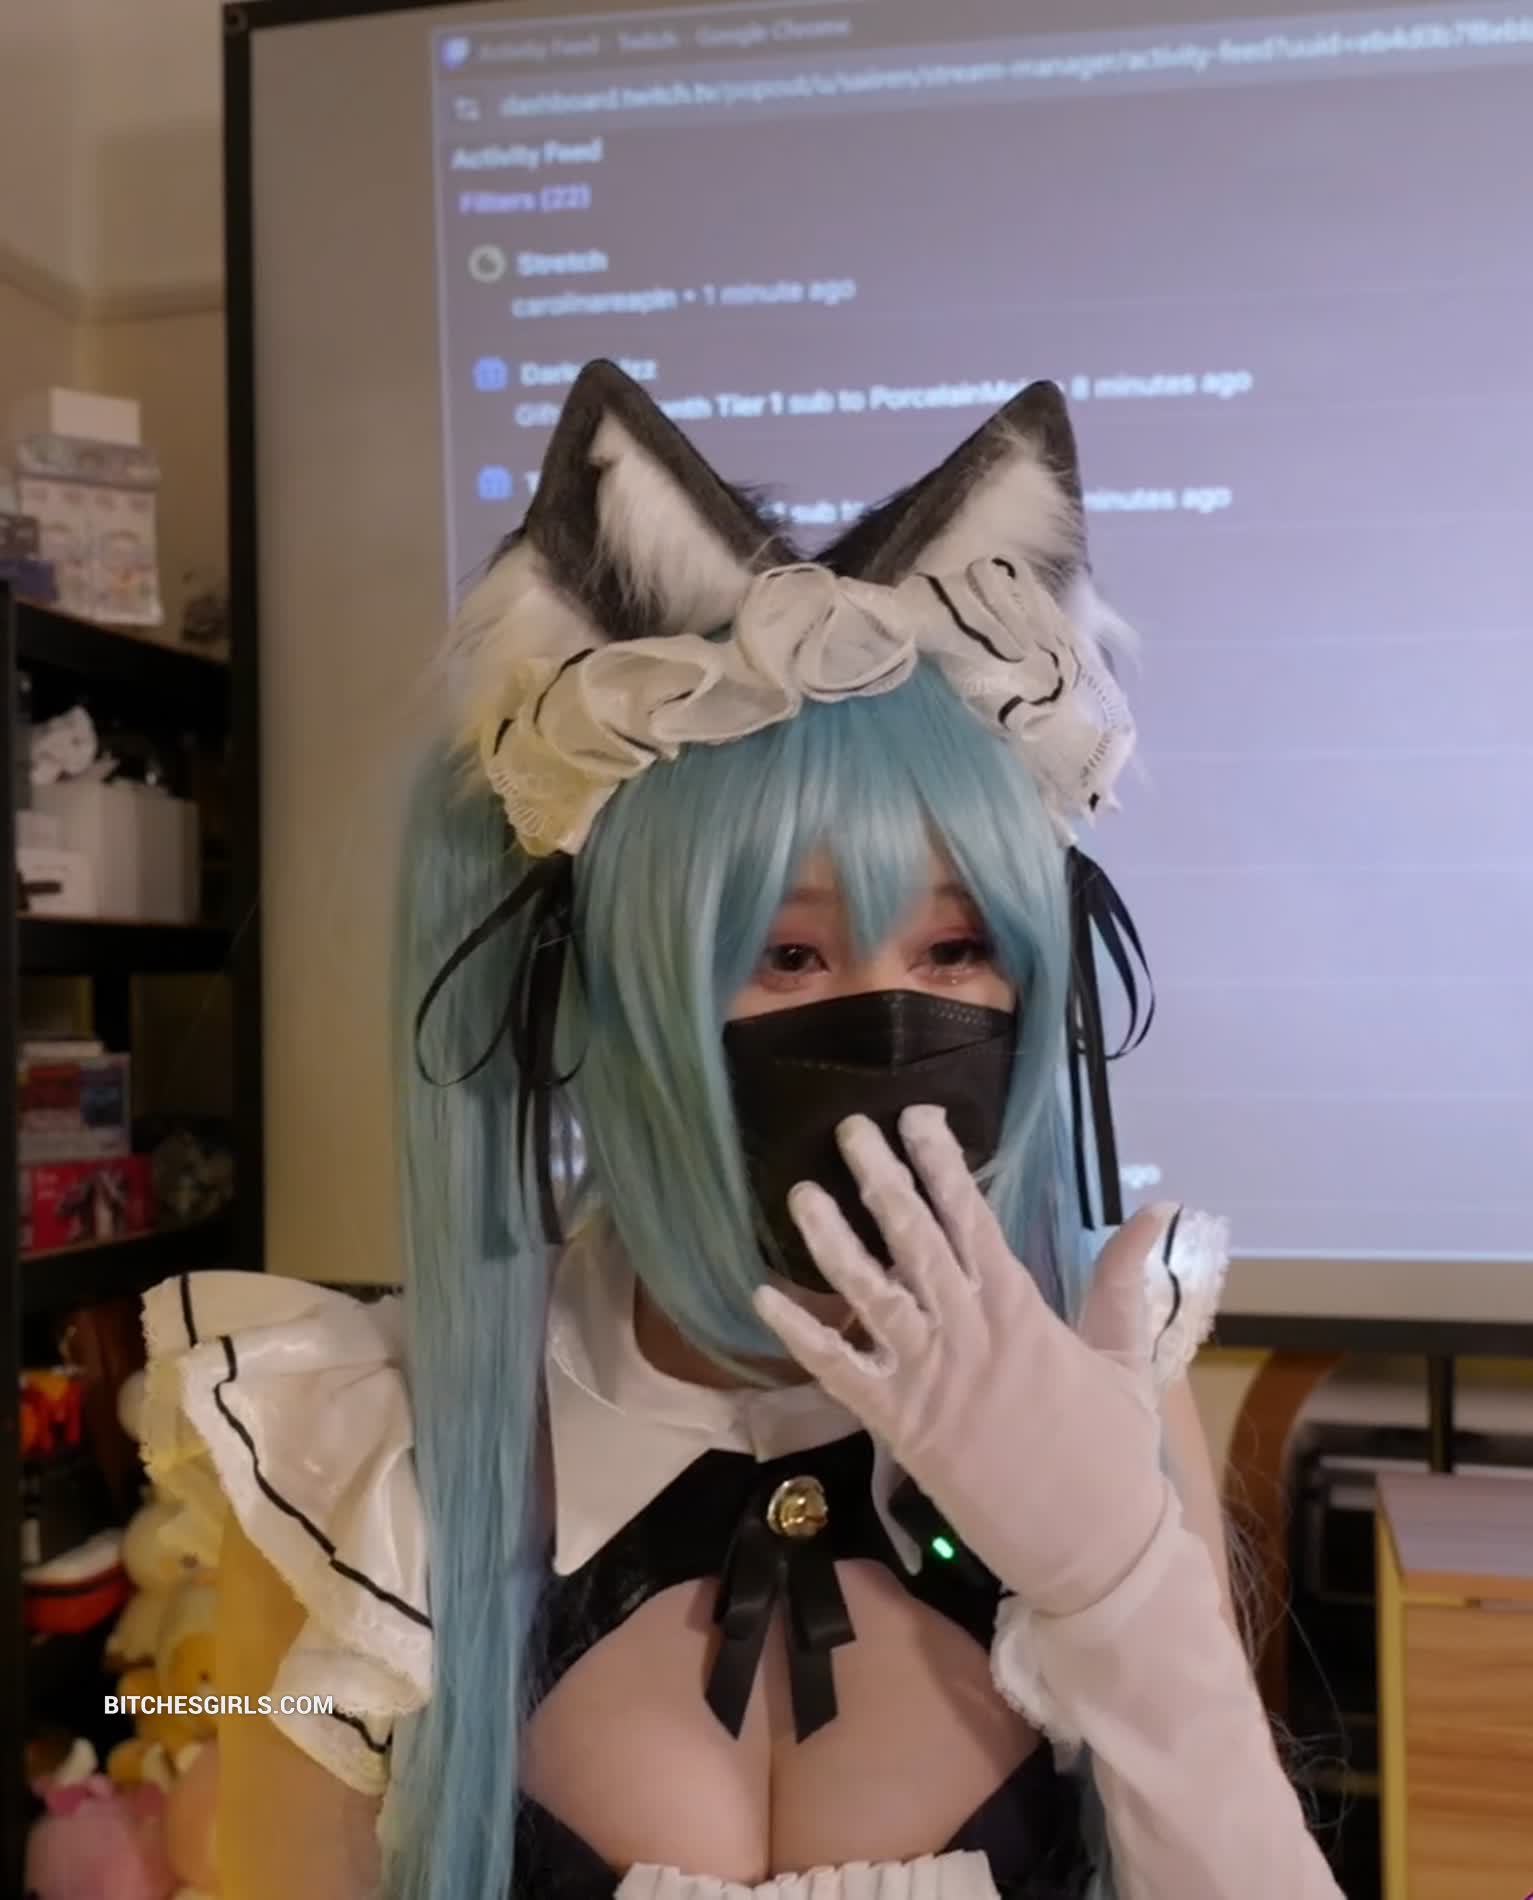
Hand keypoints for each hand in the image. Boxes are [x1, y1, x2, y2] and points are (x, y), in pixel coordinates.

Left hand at [753, 1105, 1175, 1616]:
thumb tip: (1157, 1206)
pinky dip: (800, 1334)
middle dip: (881, 1179)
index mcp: (1022, 1311)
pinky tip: (763, 1297)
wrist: (1095, 1548)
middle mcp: (969, 1333)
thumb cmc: (1112, 1454)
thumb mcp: (1126, 1356)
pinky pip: (839, 1371)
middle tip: (850, 1127)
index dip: (943, 1163)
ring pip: (871, 1293)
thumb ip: (1124, 1279)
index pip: (973, 1218)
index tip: (918, 1116)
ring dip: (832, 1242)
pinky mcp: (901, 1426)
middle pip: (915, 1239)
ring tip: (800, 1192)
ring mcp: (930, 1378)